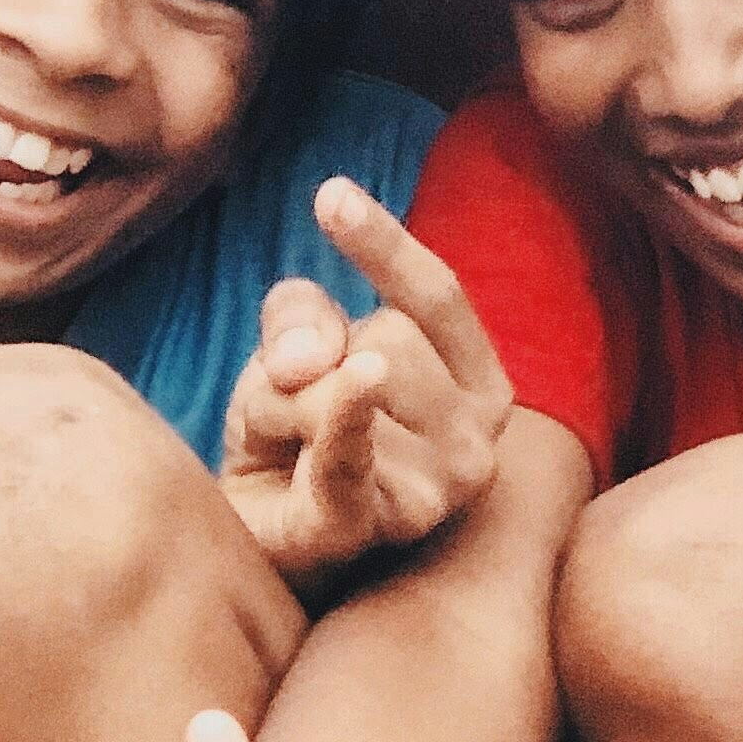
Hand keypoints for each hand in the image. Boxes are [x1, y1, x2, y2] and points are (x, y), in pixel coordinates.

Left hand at [215, 182, 514, 590]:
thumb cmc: (295, 441)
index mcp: (477, 384)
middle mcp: (479, 440)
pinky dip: (343, 424)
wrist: (263, 546)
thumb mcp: (294, 352)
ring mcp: (436, 491)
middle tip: (290, 414)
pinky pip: (351, 460)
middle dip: (313, 359)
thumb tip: (315, 356)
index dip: (386, 245)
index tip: (330, 195)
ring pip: (352, 386)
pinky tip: (356, 388)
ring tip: (286, 451)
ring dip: (288, 404)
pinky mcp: (377, 528)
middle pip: (385, 339)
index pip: (439, 297)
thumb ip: (300, 320)